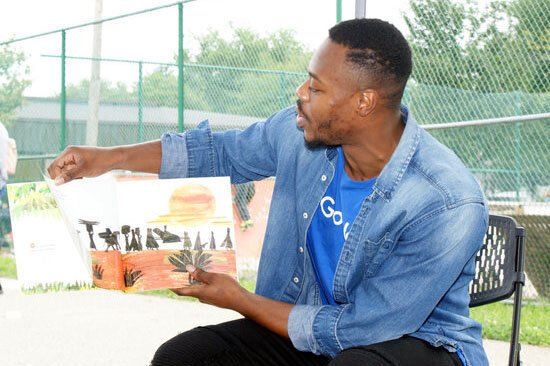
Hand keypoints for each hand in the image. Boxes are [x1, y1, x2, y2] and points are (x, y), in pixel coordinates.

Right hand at [47, 146, 117, 184]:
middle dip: (63, 176)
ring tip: (80, 178)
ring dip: (70, 176)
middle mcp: (70, 153)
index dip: (56, 176)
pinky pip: (71, 169)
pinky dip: (75, 175)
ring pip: (65, 169)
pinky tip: (82, 177)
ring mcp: (74, 157)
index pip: (54, 165)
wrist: (114, 158)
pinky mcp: (79, 161)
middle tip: (74, 181)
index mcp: (69, 152)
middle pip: (58, 167)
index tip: (64, 183)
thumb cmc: (100, 162)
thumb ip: (69, 176)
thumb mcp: (83, 170)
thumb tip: (56, 182)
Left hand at [173, 265, 293, 338]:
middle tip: (179, 267)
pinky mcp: (214, 297)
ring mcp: (207, 298)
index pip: (179, 290)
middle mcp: (200, 297)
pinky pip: (204, 288)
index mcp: (198, 293)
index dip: (170, 285)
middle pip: (187, 288)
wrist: (241, 301)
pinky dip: (202, 281)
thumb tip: (188, 269)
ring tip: (193, 267)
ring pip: (197, 287)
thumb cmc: (228, 289)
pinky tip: (207, 274)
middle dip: (183, 278)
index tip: (164, 279)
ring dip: (193, 279)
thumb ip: (201, 274)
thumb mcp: (214, 278)